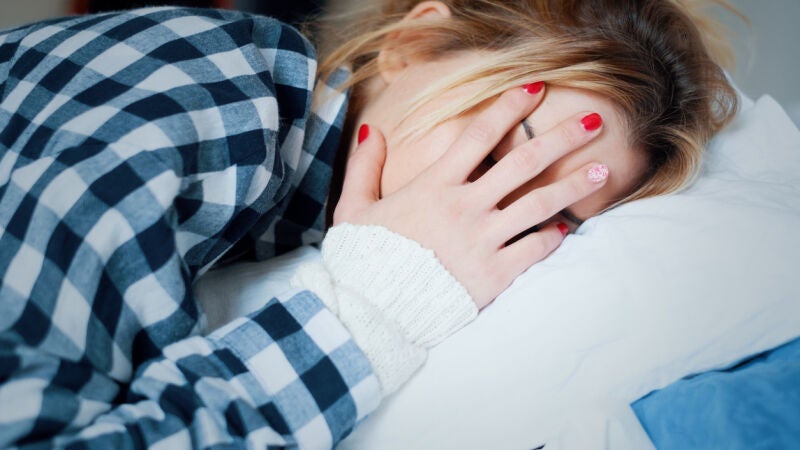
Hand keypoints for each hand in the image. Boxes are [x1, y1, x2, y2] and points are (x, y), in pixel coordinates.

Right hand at [333, 85, 607, 307]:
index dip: (508, 107)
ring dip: (574, 185)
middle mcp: (465, 208)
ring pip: (539, 205)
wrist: (374, 311)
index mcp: (434, 186)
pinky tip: (565, 229)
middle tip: (594, 121)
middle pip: (523, 162)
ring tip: (604, 170)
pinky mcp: (494, 275)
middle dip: (561, 137)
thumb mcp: (354, 207)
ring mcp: (482, 241)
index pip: (478, 135)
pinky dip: (552, 238)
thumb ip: (365, 166)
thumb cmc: (364, 258)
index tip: (535, 88)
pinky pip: (534, 250)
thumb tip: (372, 128)